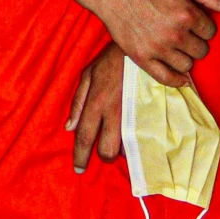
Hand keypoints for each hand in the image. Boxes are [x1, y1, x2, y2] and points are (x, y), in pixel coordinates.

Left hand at [66, 45, 131, 172]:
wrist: (141, 48)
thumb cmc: (111, 60)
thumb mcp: (88, 74)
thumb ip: (78, 102)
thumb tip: (69, 127)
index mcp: (96, 102)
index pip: (85, 137)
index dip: (81, 157)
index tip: (79, 170)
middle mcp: (114, 112)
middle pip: (107, 150)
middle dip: (104, 156)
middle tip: (104, 152)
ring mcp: (134, 114)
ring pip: (127, 147)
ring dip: (122, 150)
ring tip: (121, 141)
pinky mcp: (150, 113)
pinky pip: (143, 138)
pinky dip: (137, 141)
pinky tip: (136, 135)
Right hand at [82, 0, 219, 86]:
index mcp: (186, 13)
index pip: (211, 32)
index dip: (204, 26)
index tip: (194, 22)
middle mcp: (175, 34)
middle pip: (202, 50)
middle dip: (197, 42)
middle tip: (186, 34)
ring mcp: (158, 48)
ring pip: (187, 65)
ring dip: (186, 57)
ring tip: (177, 46)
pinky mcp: (142, 58)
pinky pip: (166, 78)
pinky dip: (176, 80)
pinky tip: (180, 77)